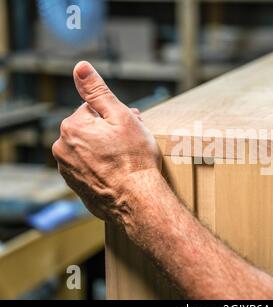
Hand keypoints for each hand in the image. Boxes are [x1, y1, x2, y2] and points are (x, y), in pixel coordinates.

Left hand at [52, 61, 161, 223]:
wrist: (137, 200)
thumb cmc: (134, 159)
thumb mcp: (121, 116)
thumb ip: (97, 91)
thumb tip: (81, 67)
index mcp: (71, 127)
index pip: (92, 109)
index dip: (115, 115)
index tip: (132, 124)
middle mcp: (63, 149)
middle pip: (90, 130)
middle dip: (110, 131)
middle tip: (133, 141)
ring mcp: (68, 170)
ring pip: (89, 149)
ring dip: (106, 149)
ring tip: (127, 158)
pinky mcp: (77, 187)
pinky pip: (90, 168)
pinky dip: (103, 167)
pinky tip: (120, 172)